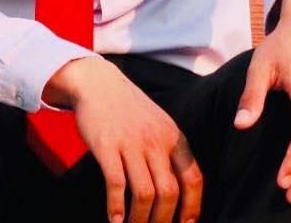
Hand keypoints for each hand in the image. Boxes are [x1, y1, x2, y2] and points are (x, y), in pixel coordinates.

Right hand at [60, 58, 202, 222]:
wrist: (97, 82)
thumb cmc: (128, 108)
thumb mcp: (158, 122)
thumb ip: (169, 151)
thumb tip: (179, 190)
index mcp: (172, 136)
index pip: (193, 178)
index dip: (193, 207)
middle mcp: (155, 140)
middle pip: (169, 192)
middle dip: (163, 221)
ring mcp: (131, 142)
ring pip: (144, 193)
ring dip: (139, 220)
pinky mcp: (107, 145)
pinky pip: (116, 184)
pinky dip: (116, 207)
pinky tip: (114, 219)